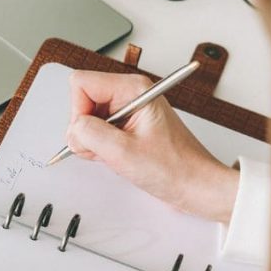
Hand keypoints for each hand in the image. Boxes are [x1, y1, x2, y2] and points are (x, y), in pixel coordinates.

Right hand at [65, 70, 239, 223]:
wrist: (196, 186)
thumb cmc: (175, 168)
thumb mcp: (124, 152)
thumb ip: (90, 133)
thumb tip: (74, 128)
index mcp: (133, 89)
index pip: (81, 83)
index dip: (78, 111)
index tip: (91, 134)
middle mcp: (130, 95)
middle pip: (83, 100)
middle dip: (85, 130)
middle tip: (105, 149)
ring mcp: (129, 111)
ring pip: (88, 118)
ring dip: (94, 142)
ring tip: (115, 156)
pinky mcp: (128, 127)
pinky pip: (99, 131)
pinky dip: (100, 148)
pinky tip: (116, 158)